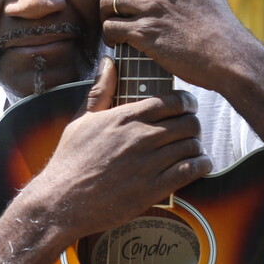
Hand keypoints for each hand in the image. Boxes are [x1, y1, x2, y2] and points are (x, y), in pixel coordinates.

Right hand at [17, 57, 211, 239]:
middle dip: (192, 125)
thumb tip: (108, 62)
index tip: (187, 108)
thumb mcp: (81, 120)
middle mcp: (140, 137)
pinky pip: (191, 170)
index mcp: (125, 117)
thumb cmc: (70, 161)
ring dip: (196, 146)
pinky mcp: (153, 188)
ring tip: (193, 150)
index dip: (186, 103)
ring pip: (192, 145)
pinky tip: (199, 165)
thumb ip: (100, 90)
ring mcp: (148, 163)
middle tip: (189, 131)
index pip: (172, 101)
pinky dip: (201, 165)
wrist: (62, 201)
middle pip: (188, 122)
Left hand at [101, 0, 263, 91]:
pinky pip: (111, 27)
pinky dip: (111, 35)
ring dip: (106, 14)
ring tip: (115, 23)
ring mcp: (151, 7)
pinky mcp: (145, 33)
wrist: (227, 54)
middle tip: (112, 3)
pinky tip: (119, 40)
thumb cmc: (217, 22)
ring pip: (106, 2)